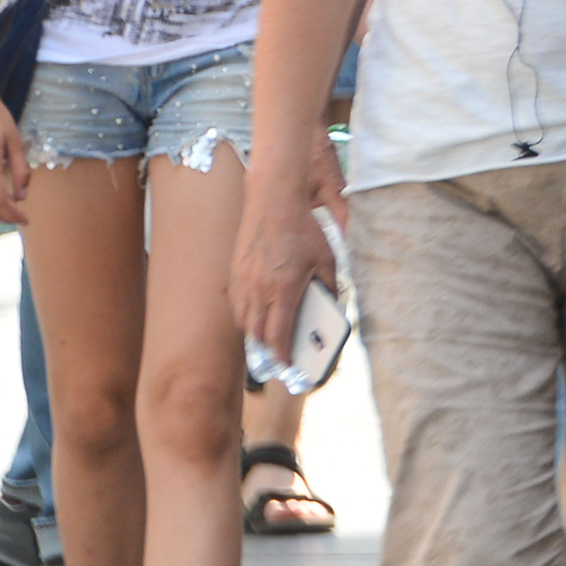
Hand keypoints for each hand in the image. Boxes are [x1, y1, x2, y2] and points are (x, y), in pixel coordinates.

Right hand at [230, 177, 341, 361]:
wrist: (274, 200)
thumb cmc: (305, 229)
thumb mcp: (328, 259)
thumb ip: (329, 287)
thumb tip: (330, 309)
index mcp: (284, 288)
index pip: (279, 334)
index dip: (282, 354)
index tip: (288, 364)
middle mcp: (260, 288)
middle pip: (258, 332)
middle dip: (268, 349)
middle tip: (278, 358)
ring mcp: (244, 280)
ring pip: (244, 319)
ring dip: (255, 333)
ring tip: (268, 341)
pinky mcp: (235, 271)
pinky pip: (237, 303)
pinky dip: (246, 315)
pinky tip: (256, 316)